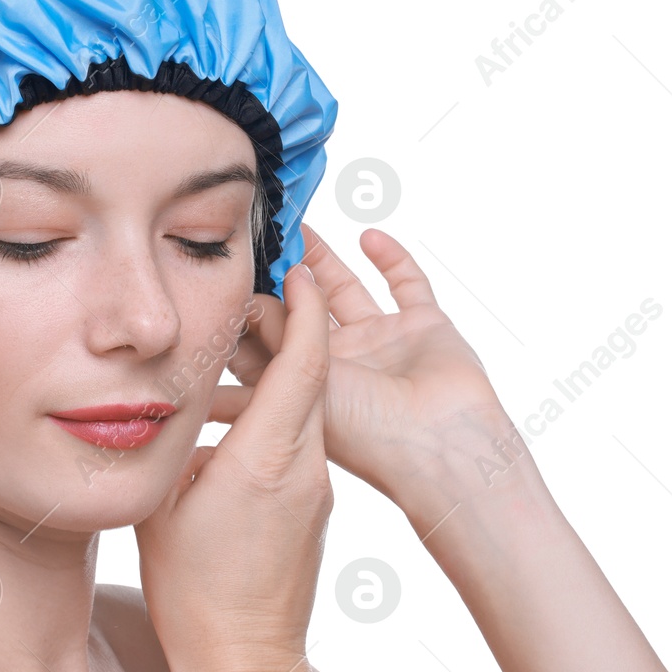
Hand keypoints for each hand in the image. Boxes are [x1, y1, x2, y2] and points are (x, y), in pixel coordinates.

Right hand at [133, 263, 333, 671]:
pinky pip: (298, 443)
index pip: (304, 363)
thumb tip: (171, 409)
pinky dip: (275, 415)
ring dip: (278, 373)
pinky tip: (236, 418)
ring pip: (304, 409)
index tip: (296, 268)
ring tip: (235, 352)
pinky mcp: (314, 509)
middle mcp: (304, 467)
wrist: (246, 666)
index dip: (304, 309)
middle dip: (286, 329)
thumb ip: (173, 446)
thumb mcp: (163, 507)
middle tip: (250, 299)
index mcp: (266, 459)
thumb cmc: (194, 596)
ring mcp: (316, 489)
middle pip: (309, 376)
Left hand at [216, 224, 509, 502]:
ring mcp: (384, 344)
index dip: (250, 311)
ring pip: (347, 291)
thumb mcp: (302, 381)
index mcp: (309, 386)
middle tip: (263, 237)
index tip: (229, 274)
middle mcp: (343, 364)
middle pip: (304, 310)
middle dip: (283, 276)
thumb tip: (248, 296)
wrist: (442, 444)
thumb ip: (276, 335)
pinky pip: (408, 284)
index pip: (270, 342)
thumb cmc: (367, 433)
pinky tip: (370, 236)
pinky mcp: (425, 327)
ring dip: (325, 260)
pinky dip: (393, 259)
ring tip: (300, 227)